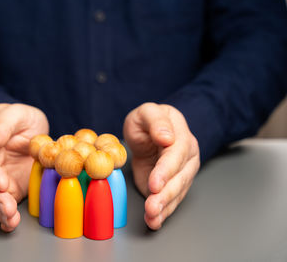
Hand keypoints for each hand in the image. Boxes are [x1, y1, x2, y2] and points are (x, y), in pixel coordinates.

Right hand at [0, 103, 48, 231]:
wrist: (30, 130)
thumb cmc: (21, 119)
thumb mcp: (17, 113)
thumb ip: (3, 125)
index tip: (1, 183)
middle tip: (7, 207)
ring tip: (10, 219)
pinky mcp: (5, 189)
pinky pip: (0, 204)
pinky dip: (4, 217)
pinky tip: (9, 224)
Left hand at [123, 103, 199, 229]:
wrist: (149, 134)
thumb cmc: (147, 122)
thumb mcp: (146, 112)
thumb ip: (155, 121)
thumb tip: (167, 137)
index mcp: (181, 135)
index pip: (176, 154)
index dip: (166, 170)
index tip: (155, 183)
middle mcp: (187, 156)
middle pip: (180, 177)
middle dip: (166, 194)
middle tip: (152, 206)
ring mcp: (182, 172)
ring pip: (177, 192)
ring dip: (165, 207)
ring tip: (152, 217)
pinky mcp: (173, 186)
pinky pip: (171, 201)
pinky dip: (163, 213)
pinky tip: (154, 221)